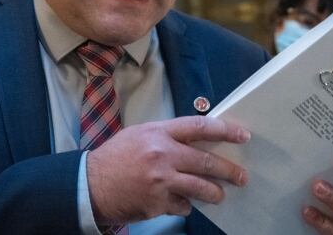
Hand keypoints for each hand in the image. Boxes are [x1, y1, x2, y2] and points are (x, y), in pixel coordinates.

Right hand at [86, 116, 250, 224]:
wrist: (90, 184)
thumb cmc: (115, 157)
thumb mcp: (139, 135)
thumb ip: (167, 136)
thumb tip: (197, 141)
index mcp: (158, 133)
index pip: (199, 127)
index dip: (225, 130)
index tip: (242, 135)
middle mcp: (162, 155)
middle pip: (206, 161)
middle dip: (228, 170)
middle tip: (241, 176)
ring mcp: (161, 181)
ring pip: (201, 187)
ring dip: (215, 193)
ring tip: (219, 195)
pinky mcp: (158, 203)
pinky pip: (183, 205)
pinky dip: (185, 204)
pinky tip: (180, 202)